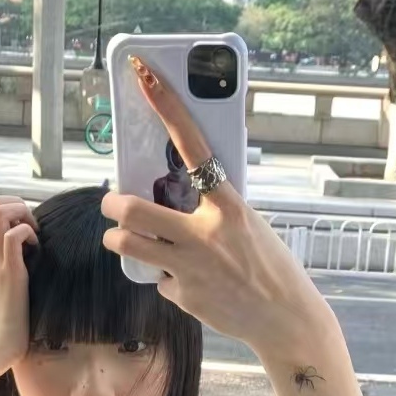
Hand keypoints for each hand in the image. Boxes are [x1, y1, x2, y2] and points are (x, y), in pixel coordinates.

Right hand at [0, 196, 37, 375]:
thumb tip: (6, 252)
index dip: (0, 207)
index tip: (17, 226)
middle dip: (13, 204)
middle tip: (28, 226)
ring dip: (21, 214)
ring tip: (32, 235)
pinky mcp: (8, 272)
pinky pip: (15, 233)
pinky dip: (29, 233)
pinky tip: (36, 252)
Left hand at [100, 61, 336, 356]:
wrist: (285, 318)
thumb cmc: (269, 266)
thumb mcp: (248, 225)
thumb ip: (213, 210)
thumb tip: (177, 196)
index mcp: (228, 205)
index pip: (192, 146)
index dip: (166, 108)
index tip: (144, 76)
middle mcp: (205, 233)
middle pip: (133, 210)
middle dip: (112, 205)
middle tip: (110, 204)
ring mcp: (190, 268)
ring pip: (127, 246)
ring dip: (118, 240)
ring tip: (122, 238)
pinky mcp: (182, 296)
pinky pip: (158, 280)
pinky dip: (166, 280)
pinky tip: (191, 286)